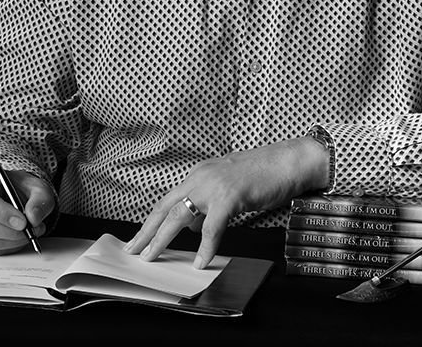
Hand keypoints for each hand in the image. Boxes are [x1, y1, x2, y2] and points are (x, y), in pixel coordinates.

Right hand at [0, 166, 56, 254]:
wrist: (13, 195)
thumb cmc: (20, 188)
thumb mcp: (36, 186)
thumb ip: (40, 198)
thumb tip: (33, 217)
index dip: (3, 213)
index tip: (23, 222)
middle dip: (12, 231)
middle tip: (33, 230)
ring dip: (13, 241)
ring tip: (29, 233)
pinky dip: (8, 247)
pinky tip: (18, 238)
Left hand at [124, 136, 328, 267]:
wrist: (288, 161)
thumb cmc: (263, 175)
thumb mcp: (227, 188)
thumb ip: (207, 205)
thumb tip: (191, 226)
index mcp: (199, 175)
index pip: (167, 201)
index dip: (151, 221)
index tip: (137, 238)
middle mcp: (200, 178)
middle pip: (165, 208)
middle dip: (147, 232)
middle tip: (133, 251)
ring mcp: (214, 186)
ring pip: (179, 216)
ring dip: (163, 239)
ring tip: (152, 258)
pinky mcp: (229, 196)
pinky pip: (211, 227)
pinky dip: (205, 247)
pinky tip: (201, 261)